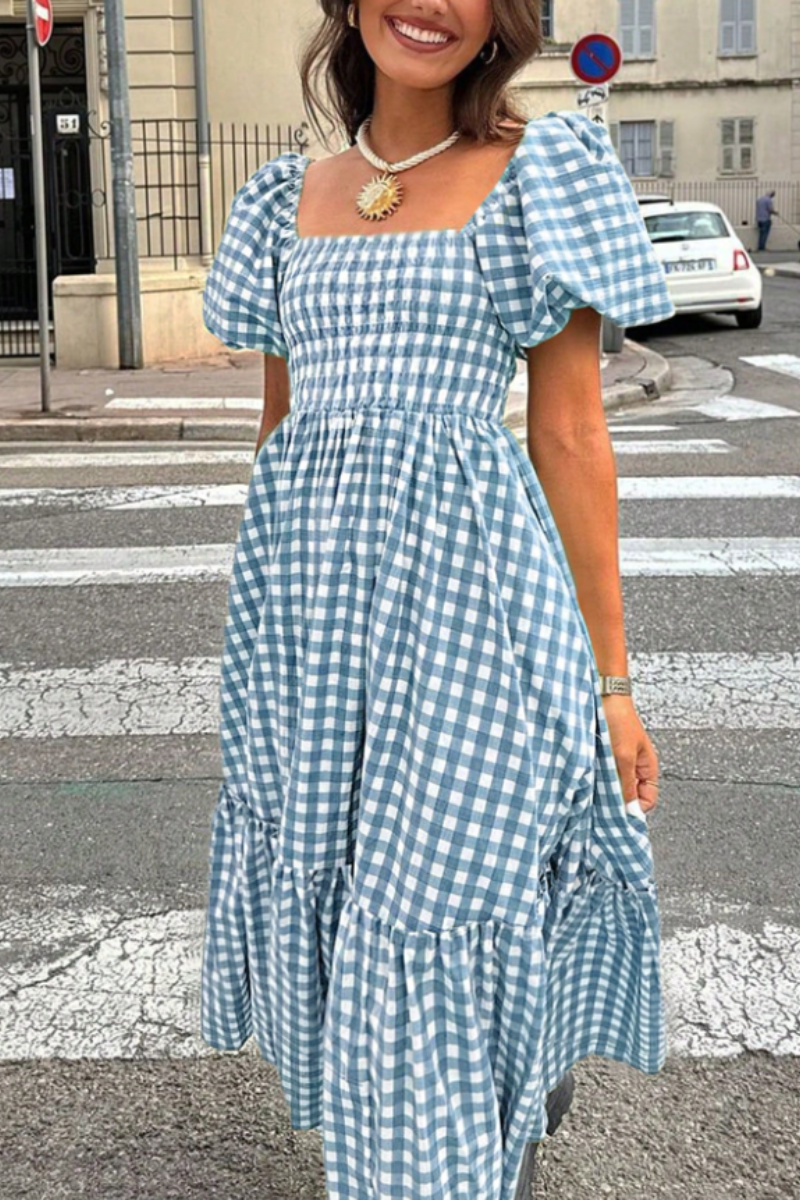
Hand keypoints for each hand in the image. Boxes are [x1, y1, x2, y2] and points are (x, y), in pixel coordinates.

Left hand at [600, 694, 659, 814]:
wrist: (603, 696)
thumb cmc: (619, 720)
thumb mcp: (623, 757)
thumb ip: (626, 785)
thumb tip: (630, 810)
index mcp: (647, 768)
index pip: (647, 800)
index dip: (635, 809)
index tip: (618, 814)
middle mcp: (635, 767)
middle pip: (630, 795)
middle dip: (618, 801)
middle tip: (603, 804)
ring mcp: (620, 761)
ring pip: (615, 786)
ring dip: (606, 789)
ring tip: (596, 788)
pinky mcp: (606, 756)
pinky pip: (604, 775)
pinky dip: (598, 778)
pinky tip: (590, 777)